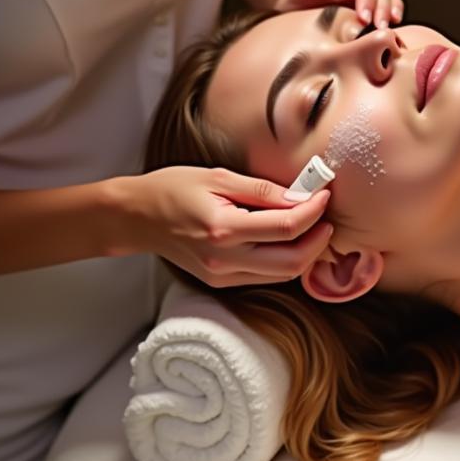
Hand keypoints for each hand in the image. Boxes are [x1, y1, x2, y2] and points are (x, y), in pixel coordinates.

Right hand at [115, 167, 332, 288]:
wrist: (136, 218)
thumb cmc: (173, 189)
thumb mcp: (218, 177)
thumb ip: (262, 190)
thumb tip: (301, 197)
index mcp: (223, 230)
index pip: (286, 228)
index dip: (314, 212)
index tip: (323, 195)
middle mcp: (224, 261)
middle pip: (293, 262)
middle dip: (318, 239)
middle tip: (323, 214)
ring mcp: (222, 277)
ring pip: (283, 274)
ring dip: (305, 252)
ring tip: (308, 224)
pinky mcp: (222, 283)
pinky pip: (266, 277)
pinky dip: (284, 259)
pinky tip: (285, 237)